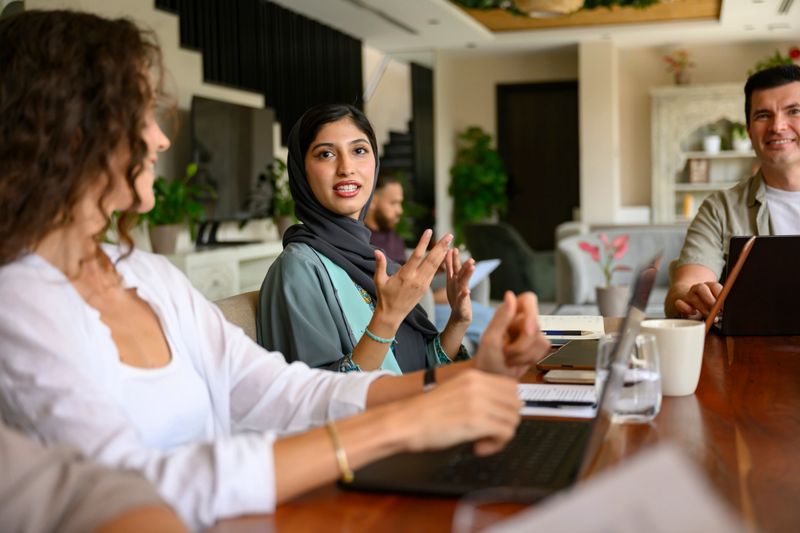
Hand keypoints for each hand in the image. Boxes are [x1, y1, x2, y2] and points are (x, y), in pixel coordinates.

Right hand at [372, 229, 451, 331]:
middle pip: (431, 260)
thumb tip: (377, 251)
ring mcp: (422, 284)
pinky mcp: (425, 288)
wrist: (392, 315)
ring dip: (443, 253)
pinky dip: (440, 263)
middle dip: (441, 246)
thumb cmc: (384, 296)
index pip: (416, 255)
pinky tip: (444, 255)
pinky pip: (434, 273)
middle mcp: (416, 279)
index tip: (429, 231)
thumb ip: (380, 265)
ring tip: (450, 242)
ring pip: (435, 266)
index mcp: (405, 276)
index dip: (423, 242)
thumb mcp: (379, 281)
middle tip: (449, 235)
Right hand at [400, 369, 520, 455]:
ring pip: (513, 420)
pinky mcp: (476, 421)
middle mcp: (478, 385)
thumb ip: (478, 394)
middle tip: (490, 432)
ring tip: (482, 441)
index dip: (507, 405)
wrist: (405, 422)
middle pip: (515, 403)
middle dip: (507, 421)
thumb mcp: (455, 392)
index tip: (494, 417)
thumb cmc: (425, 413)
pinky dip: (496, 445)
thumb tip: (502, 408)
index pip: (511, 387)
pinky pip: (505, 433)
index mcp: (473, 376)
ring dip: (501, 435)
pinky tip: (478, 447)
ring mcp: (478, 402)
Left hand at [445, 248, 473, 323]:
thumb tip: (446, 253)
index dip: (453, 258)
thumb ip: (451, 268)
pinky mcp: (462, 304)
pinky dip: (464, 295)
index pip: (453, 267)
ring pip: (464, 283)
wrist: (459, 316)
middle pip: (462, 273)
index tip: (453, 249)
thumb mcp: (451, 281)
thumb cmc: (455, 297)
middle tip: (470, 256)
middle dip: (465, 265)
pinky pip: (462, 299)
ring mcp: (461, 294)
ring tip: (472, 267)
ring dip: (468, 275)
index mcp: (454, 280)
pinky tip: (467, 291)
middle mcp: (459, 285)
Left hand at [474, 291, 550, 378]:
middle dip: (522, 345)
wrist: (492, 376)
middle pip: (536, 325)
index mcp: (508, 312)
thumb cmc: (487, 358)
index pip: (528, 299)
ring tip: (509, 357)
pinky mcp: (537, 346)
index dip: (531, 314)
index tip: (527, 331)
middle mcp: (521, 320)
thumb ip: (502, 317)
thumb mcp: (490, 338)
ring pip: (541, 340)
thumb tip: (510, 295)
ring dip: (524, 354)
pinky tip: (518, 361)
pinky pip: (543, 351)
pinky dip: (529, 359)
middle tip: (506, 352)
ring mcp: (531, 333)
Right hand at [674, 281, 722, 318]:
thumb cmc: (706, 305)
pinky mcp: (680, 303)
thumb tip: (727, 310)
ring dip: (702, 308)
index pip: (714, 286)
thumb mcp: (716, 302)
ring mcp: (688, 295)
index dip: (720, 295)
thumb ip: (721, 303)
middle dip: (710, 300)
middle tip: (717, 311)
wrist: (688, 303)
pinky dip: (686, 308)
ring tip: (710, 316)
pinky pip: (679, 304)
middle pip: (702, 288)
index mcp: (709, 286)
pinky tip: (693, 313)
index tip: (725, 307)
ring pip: (692, 297)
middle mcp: (697, 289)